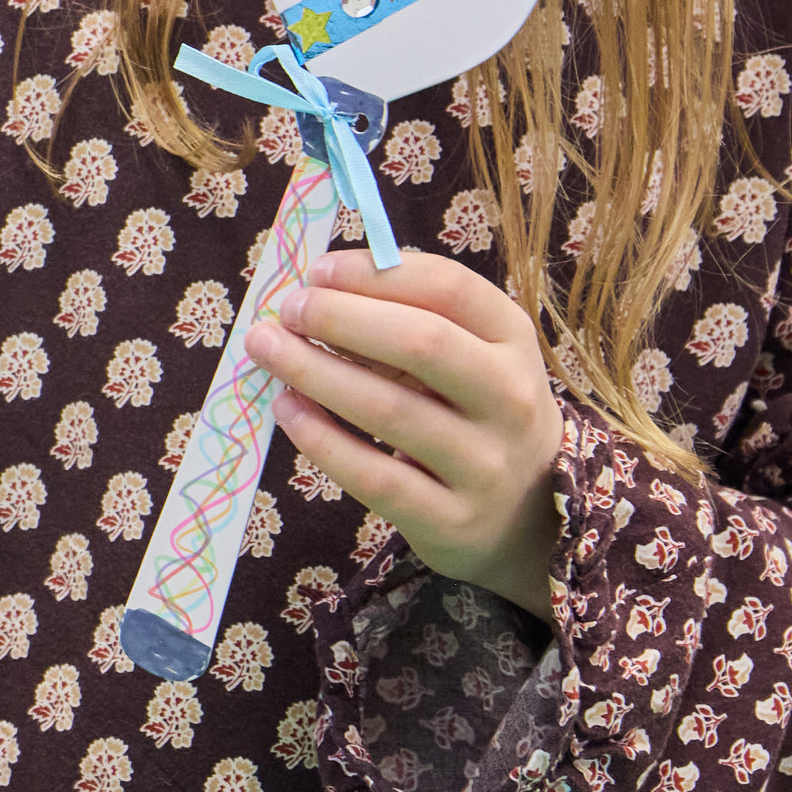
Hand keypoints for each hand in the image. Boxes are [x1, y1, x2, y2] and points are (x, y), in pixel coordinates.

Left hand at [244, 249, 564, 612]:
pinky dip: (321, 438)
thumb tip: (319, 291)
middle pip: (422, 344)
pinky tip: (287, 409)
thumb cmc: (474, 412)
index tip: (317, 270)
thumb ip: (406, 321)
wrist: (524, 516)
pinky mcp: (452, 521)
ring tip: (267, 350)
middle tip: (287, 310)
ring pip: (390, 410)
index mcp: (514, 340)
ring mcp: (486, 465)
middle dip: (341, 318)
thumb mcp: (467, 357)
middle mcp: (512, 399)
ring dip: (315, 372)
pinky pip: (374, 475)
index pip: (449, 288)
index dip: (376, 274)